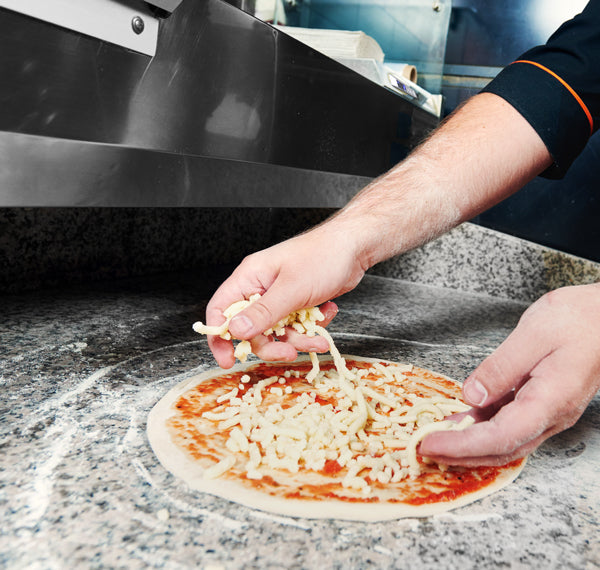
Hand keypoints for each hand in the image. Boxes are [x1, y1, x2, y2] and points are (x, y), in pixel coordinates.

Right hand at [206, 224, 366, 367]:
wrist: (355, 247)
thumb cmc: (323, 256)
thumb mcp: (292, 289)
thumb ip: (263, 312)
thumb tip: (235, 331)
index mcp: (250, 277)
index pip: (220, 309)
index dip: (220, 337)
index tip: (229, 360)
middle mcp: (260, 288)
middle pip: (251, 329)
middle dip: (272, 345)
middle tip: (290, 353)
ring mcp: (279, 296)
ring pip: (277, 332)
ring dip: (298, 339)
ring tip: (319, 339)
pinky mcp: (297, 303)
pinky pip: (296, 326)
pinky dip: (311, 328)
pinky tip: (326, 313)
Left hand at [419, 283, 599, 465]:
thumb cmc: (579, 319)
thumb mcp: (533, 334)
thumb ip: (500, 368)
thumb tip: (470, 396)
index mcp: (550, 400)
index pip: (500, 437)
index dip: (461, 445)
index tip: (430, 443)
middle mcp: (551, 415)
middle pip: (502, 449)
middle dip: (460, 454)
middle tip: (425, 448)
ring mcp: (549, 412)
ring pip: (506, 441)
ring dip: (470, 444)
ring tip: (438, 436)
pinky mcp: (543, 403)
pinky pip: (510, 424)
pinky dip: (483, 427)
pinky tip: (463, 418)